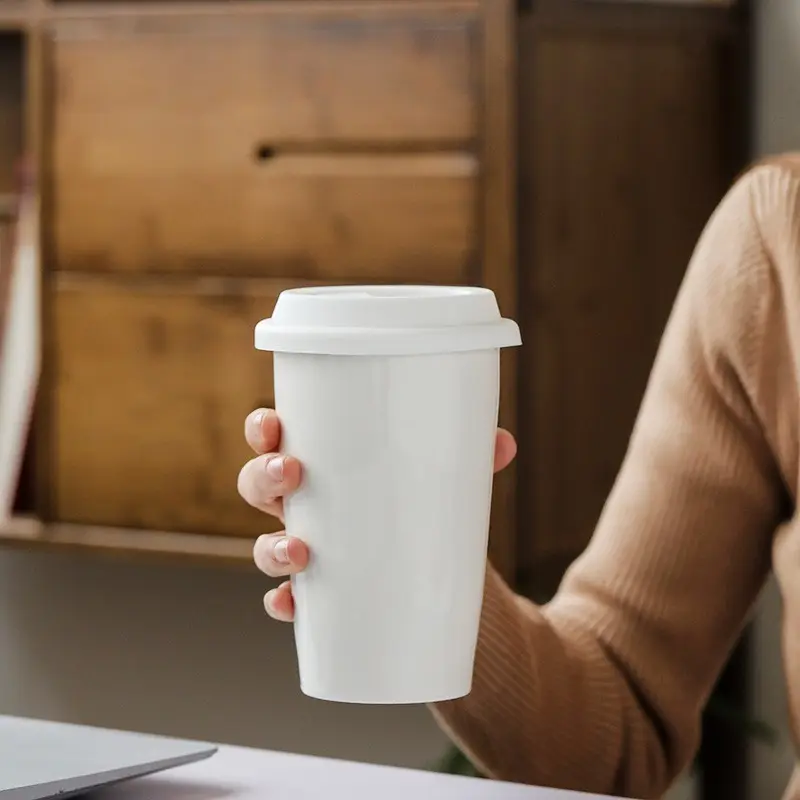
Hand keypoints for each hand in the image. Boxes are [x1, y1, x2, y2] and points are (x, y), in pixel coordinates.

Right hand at [238, 408, 517, 622]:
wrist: (436, 577)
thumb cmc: (422, 508)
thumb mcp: (442, 480)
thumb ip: (470, 458)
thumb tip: (503, 443)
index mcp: (325, 466)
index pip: (276, 439)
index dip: (262, 430)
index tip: (271, 424)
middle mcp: (306, 507)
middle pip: (258, 487)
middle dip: (262, 477)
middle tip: (291, 472)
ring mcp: (310, 552)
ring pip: (265, 547)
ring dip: (270, 548)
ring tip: (300, 551)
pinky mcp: (322, 596)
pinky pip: (289, 602)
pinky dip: (284, 604)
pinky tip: (291, 605)